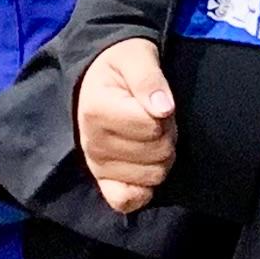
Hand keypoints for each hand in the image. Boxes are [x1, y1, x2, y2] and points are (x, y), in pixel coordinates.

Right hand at [76, 37, 174, 213]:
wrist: (99, 80)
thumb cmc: (122, 67)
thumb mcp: (137, 57)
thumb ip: (149, 79)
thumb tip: (163, 109)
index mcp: (97, 111)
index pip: (153, 127)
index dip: (165, 114)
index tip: (157, 101)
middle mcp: (93, 143)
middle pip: (157, 153)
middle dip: (166, 135)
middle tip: (155, 118)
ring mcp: (96, 165)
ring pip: (152, 176)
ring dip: (160, 157)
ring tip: (148, 136)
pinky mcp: (103, 181)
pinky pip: (126, 201)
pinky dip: (143, 191)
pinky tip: (144, 169)